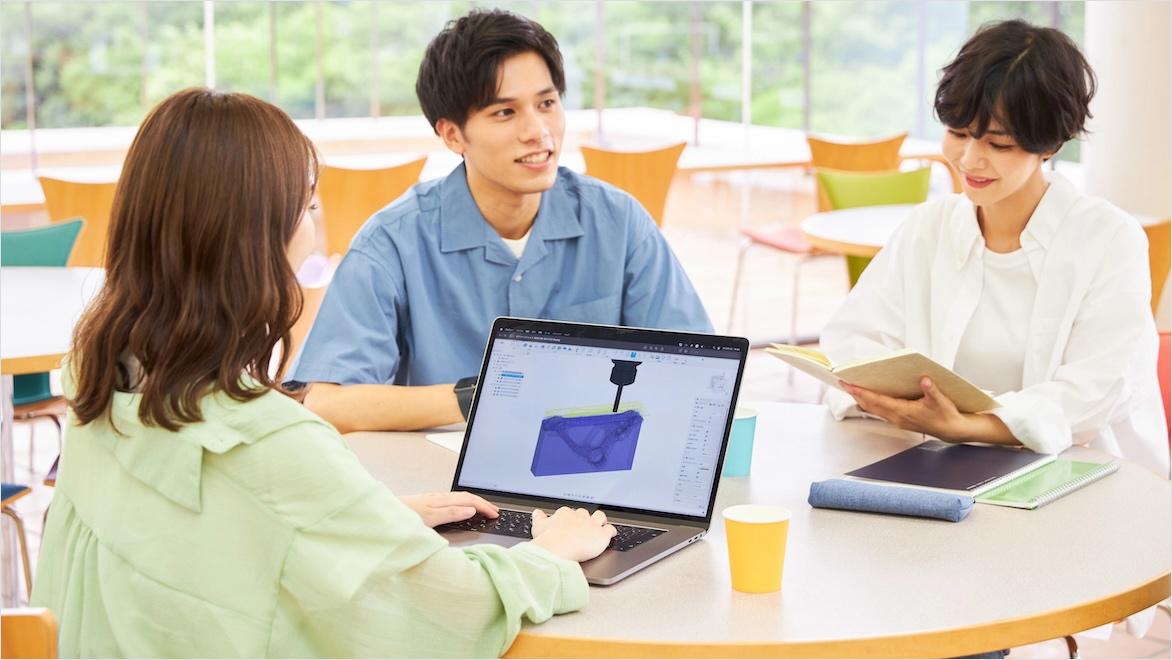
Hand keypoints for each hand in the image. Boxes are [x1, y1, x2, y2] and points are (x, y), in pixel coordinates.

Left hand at [400, 491, 498, 527]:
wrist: (381, 513)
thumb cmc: (401, 517)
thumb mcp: (429, 519)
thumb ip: (450, 513)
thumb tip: (470, 510)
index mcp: (441, 500)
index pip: (469, 500)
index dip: (484, 507)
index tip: (495, 514)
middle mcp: (437, 497)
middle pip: (466, 497)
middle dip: (482, 503)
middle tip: (495, 511)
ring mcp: (432, 499)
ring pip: (459, 498)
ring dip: (473, 503)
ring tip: (483, 509)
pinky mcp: (426, 503)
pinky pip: (451, 500)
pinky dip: (462, 504)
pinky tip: (461, 509)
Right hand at [530, 507, 616, 562]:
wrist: (560, 546)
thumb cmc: (548, 539)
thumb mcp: (538, 527)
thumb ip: (538, 518)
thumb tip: (536, 513)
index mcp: (564, 514)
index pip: (569, 513)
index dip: (570, 518)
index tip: (569, 523)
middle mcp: (579, 516)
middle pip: (584, 513)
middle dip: (585, 518)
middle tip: (584, 525)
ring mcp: (592, 525)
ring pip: (599, 517)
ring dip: (600, 520)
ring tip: (601, 524)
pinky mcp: (602, 535)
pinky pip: (610, 529)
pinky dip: (611, 531)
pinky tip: (611, 533)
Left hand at [840, 377, 974, 440]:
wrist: (952, 430)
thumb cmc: (946, 416)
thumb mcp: (941, 401)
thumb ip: (931, 390)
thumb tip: (925, 380)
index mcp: (904, 412)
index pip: (877, 401)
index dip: (861, 392)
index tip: (849, 385)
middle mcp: (897, 418)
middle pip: (870, 405)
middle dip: (856, 394)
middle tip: (843, 383)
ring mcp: (897, 420)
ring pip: (873, 409)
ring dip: (862, 399)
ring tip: (852, 387)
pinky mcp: (900, 419)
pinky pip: (880, 411)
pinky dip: (871, 403)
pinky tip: (868, 396)